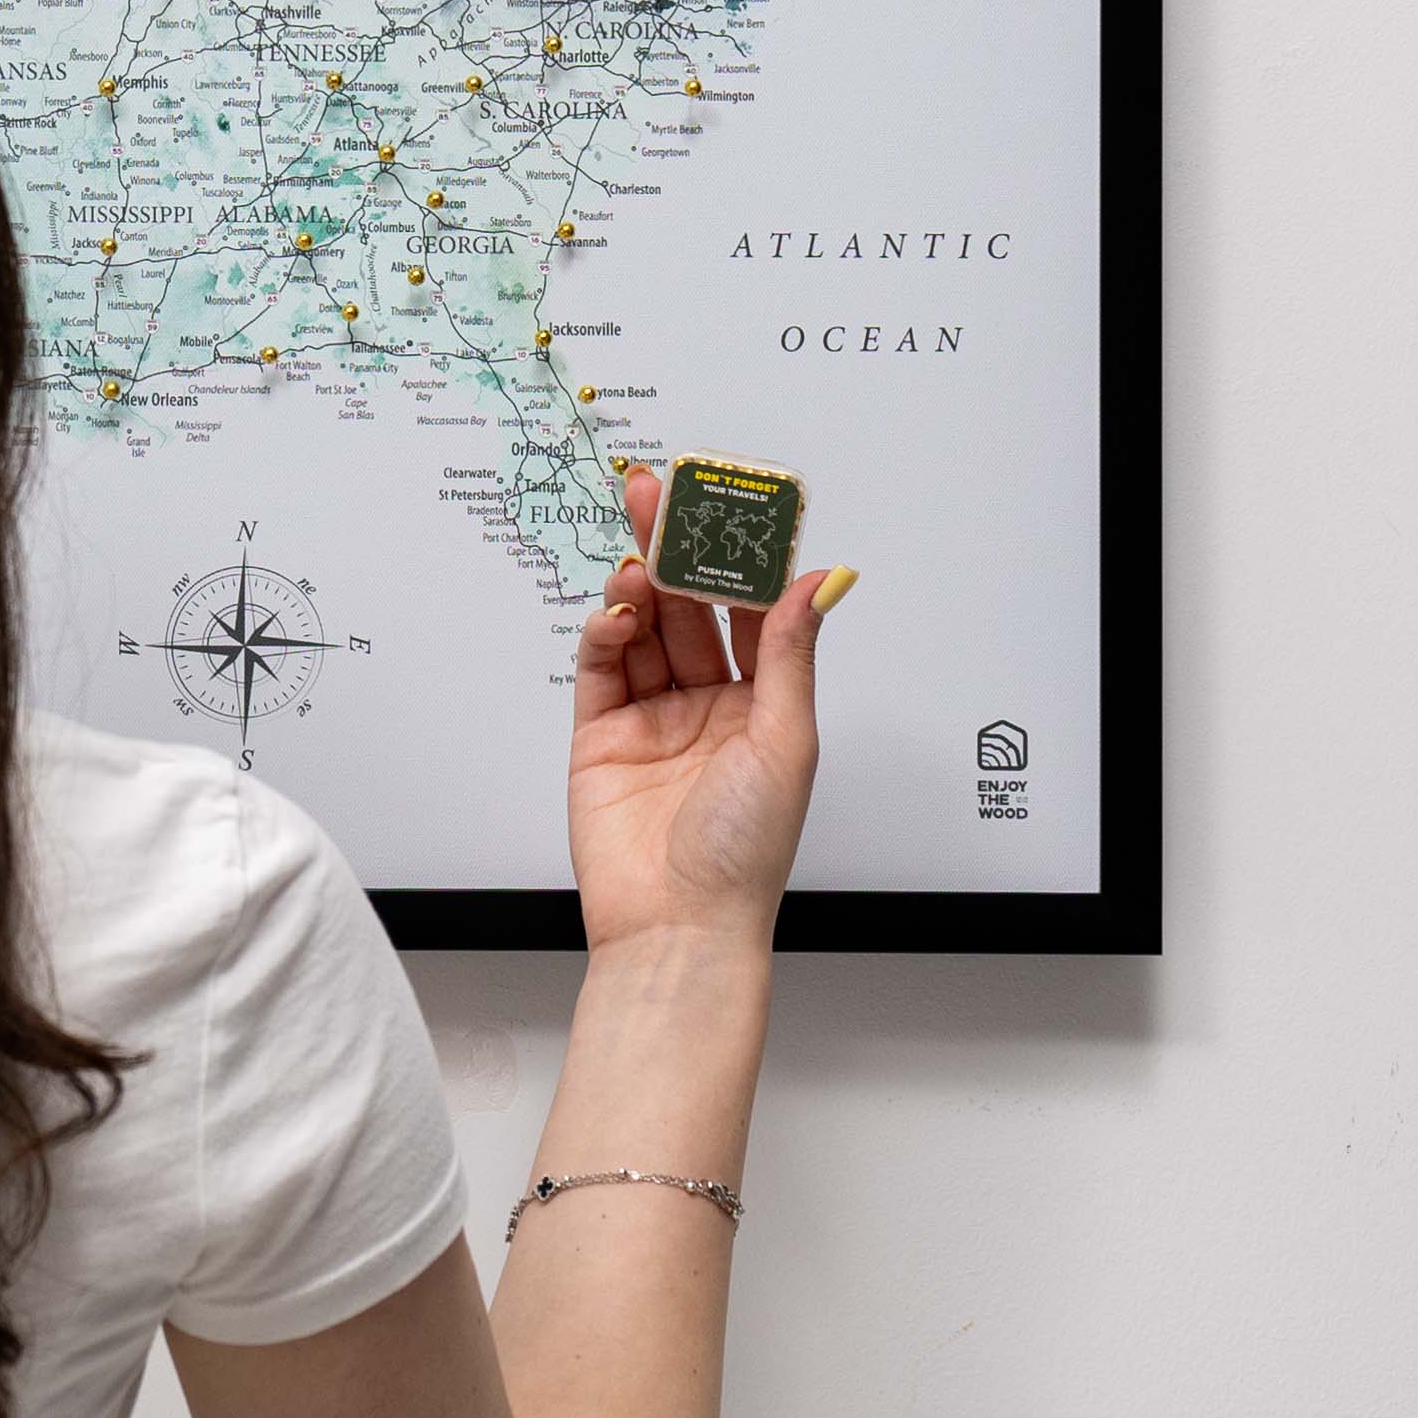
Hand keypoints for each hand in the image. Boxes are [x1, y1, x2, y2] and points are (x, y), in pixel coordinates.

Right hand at [563, 465, 838, 952]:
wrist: (677, 922)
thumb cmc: (745, 853)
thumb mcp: (786, 739)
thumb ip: (788, 652)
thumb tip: (818, 580)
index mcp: (761, 705)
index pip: (748, 610)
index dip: (737, 557)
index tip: (729, 506)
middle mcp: (706, 703)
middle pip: (688, 606)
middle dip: (675, 550)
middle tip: (659, 495)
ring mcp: (650, 715)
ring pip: (642, 628)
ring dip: (640, 587)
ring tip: (639, 555)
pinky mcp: (599, 733)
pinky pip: (599, 666)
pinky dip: (603, 631)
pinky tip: (616, 611)